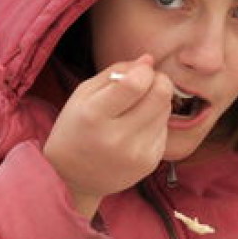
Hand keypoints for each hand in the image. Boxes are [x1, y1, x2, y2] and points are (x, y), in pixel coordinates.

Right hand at [43, 54, 172, 217]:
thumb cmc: (76, 128)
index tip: (139, 71)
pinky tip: (136, 128)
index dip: (144, 70)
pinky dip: (154, 122)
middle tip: (146, 83)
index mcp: (94, 116)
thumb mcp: (83, 94)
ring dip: (156, 101)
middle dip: (158, 80)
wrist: (71, 178)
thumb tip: (148, 60)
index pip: (135, 84)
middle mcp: (117, 138)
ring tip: (136, 108)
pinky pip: (164, 129)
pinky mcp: (149, 163)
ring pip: (166, 110)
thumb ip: (115, 72)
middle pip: (160, 95)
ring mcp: (136, 154)